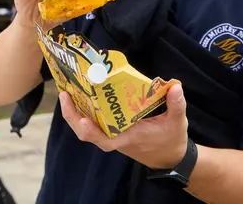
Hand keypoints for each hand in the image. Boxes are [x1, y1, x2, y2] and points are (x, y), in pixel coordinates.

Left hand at [59, 83, 188, 169]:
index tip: (84, 121)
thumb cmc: (171, 139)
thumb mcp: (177, 122)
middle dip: (73, 117)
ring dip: (74, 112)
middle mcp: (116, 137)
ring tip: (67, 91)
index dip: (93, 133)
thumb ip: (176, 104)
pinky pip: (93, 122)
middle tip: (65, 95)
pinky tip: (79, 94)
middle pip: (88, 134)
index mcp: (129, 137)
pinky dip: (83, 110)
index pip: (107, 141)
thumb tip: (175, 86)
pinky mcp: (112, 130)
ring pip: (87, 128)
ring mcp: (112, 134)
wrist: (169, 156)